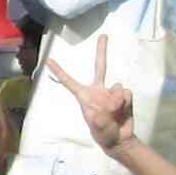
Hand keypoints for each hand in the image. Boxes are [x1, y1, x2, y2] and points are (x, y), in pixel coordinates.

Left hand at [45, 35, 136, 152]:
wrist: (120, 140)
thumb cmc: (103, 133)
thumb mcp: (97, 126)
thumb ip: (101, 114)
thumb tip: (108, 103)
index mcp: (84, 96)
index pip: (69, 82)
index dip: (59, 72)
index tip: (48, 60)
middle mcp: (98, 90)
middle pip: (99, 66)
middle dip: (102, 50)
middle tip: (103, 35)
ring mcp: (112, 92)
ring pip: (117, 87)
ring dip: (117, 101)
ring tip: (114, 113)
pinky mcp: (124, 96)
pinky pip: (126, 93)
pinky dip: (125, 102)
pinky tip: (123, 111)